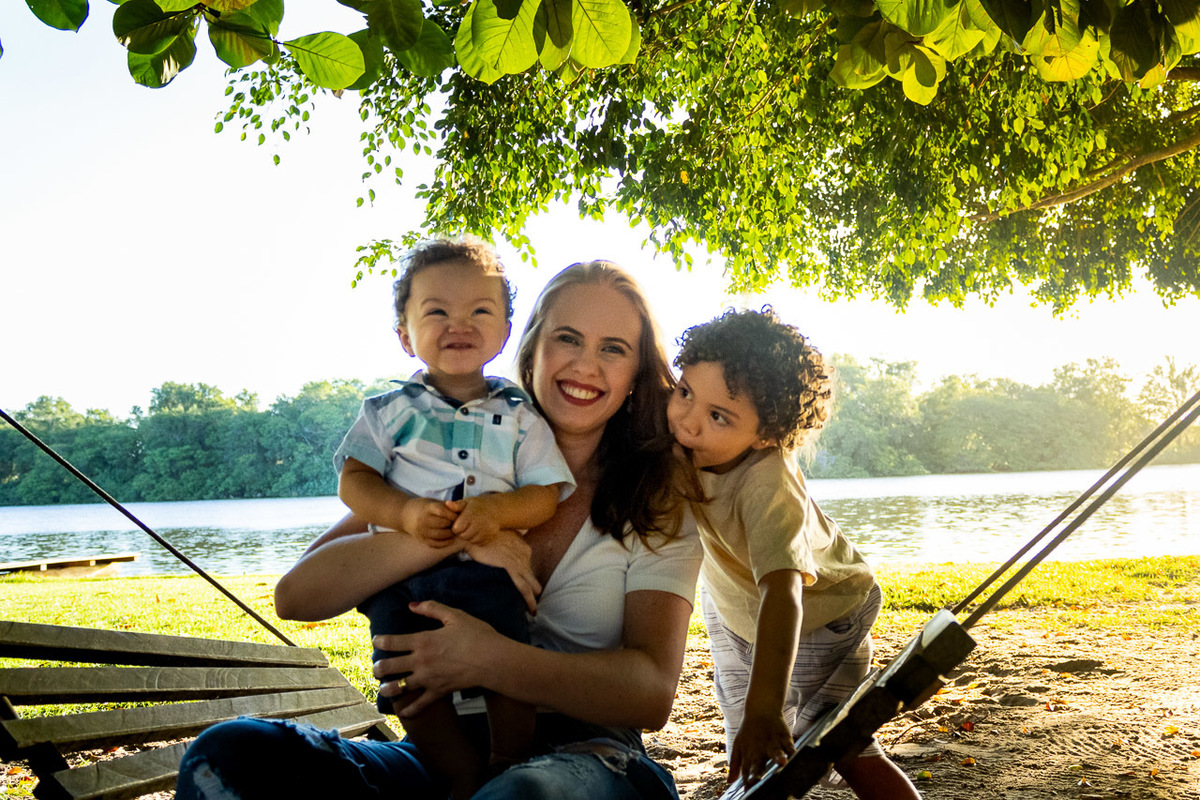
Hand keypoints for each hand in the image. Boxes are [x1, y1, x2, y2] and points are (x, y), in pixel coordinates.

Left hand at [373, 601, 499, 716]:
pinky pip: (420, 704)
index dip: (379, 641)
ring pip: (399, 687)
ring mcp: (428, 679)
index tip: (376, 641)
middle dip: (378, 668)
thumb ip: (432, 608)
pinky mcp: (438, 692)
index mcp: (423, 640)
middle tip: (376, 668)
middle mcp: (420, 661)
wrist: (492, 660)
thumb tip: (412, 604)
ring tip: (383, 688)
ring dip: (387, 688)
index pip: (392, 642)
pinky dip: (410, 710)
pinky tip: (404, 712)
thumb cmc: (477, 635)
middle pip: (389, 666)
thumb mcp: (455, 616)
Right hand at [398, 497, 457, 545]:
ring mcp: (422, 531)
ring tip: (454, 530)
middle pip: (443, 523)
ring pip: (440, 535)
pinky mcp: (422, 539)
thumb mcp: (433, 502)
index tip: (458, 515)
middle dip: (452, 524)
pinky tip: (450, 539)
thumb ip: (447, 506)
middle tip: (458, 524)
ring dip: (450, 534)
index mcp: (427, 508)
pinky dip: (445, 543)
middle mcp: (423, 520)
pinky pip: (435, 544)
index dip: (452, 514)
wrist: (405, 515)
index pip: (442, 511)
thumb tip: (462, 509)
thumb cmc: (424, 507)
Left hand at [446, 496, 501, 542]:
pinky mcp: (491, 536)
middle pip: (463, 536)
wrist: (496, 509)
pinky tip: (479, 531)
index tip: (459, 521)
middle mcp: (480, 523)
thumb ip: (456, 505)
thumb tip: (447, 504)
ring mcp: (487, 531)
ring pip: (471, 541)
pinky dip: (477, 540)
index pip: (457, 529)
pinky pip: (479, 543)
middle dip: (462, 532)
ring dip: (469, 537)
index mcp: (471, 514)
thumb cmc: (477, 506)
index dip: (456, 526)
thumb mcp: (467, 502)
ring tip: (472, 528)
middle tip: (466, 525)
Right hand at [463, 529, 540, 613]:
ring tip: (532, 611)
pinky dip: (529, 601)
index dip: (526, 575)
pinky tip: (531, 611)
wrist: (476, 532)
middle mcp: (524, 555)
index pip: (527, 564)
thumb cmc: (482, 533)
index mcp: (521, 546)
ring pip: (532, 585)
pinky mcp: (512, 571)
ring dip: (532, 598)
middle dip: (531, 587)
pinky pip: (525, 589)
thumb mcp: (496, 534)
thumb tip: (493, 546)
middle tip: (528, 600)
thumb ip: (499, 541)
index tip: (523, 582)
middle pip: (531, 576)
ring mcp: (520, 564)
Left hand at [729, 711, 794, 784]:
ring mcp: (772, 743)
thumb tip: (729, 782)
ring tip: (782, 762)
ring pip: (775, 752)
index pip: (746, 773)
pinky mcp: (784, 737)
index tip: (747, 793)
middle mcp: (759, 751)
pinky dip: (793, 751)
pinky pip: (790, 745)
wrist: (761, 709)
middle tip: (754, 782)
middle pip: (758, 764)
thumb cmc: (749, 731)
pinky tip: (796, 756)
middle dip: (757, 774)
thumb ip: (735, 765)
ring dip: (778, 757)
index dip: (747, 784)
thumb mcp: (738, 746)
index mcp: (748, 755)